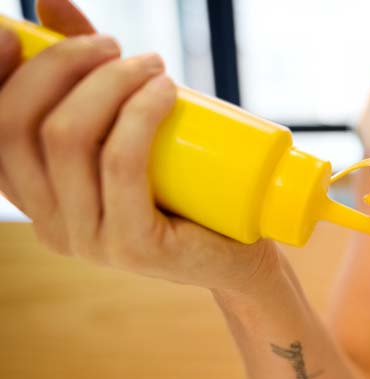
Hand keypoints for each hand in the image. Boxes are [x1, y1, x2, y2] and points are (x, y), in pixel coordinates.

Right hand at [0, 0, 279, 290]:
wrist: (242, 256)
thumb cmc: (187, 187)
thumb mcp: (130, 126)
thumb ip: (85, 72)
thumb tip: (51, 2)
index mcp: (36, 197)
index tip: (14, 33)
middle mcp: (50, 225)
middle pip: (19, 126)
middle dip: (59, 66)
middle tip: (112, 45)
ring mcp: (89, 241)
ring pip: (68, 139)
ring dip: (107, 82)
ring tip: (151, 64)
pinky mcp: (134, 247)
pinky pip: (119, 164)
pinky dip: (136, 114)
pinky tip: (162, 89)